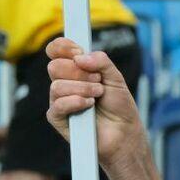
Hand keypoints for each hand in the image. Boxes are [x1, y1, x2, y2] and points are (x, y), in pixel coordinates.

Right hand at [45, 37, 142, 170]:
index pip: (56, 51)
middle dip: (79, 73)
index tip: (78, 51)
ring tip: (98, 96)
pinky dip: (75, 102)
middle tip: (98, 81)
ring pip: (56, 86)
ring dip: (82, 89)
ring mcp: (59, 100)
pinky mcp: (58, 119)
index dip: (63, 47)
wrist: (125, 132)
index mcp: (74, 69)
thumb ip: (101, 61)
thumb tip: (80, 57)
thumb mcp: (116, 78)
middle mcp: (64, 83)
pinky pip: (57, 105)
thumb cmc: (119, 106)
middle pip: (55, 66)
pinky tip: (89, 105)